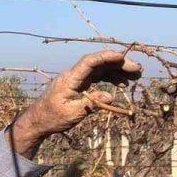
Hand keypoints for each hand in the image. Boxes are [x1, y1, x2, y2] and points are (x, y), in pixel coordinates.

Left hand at [11, 50, 140, 155]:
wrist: (38, 120)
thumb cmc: (52, 118)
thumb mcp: (71, 114)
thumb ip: (90, 104)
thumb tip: (110, 96)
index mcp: (70, 79)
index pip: (89, 62)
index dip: (106, 57)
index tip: (122, 56)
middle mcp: (74, 75)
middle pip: (98, 64)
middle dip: (119, 64)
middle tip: (138, 69)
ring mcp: (77, 79)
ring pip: (100, 69)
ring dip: (117, 71)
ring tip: (135, 77)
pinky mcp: (79, 84)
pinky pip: (97, 77)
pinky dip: (110, 78)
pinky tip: (122, 84)